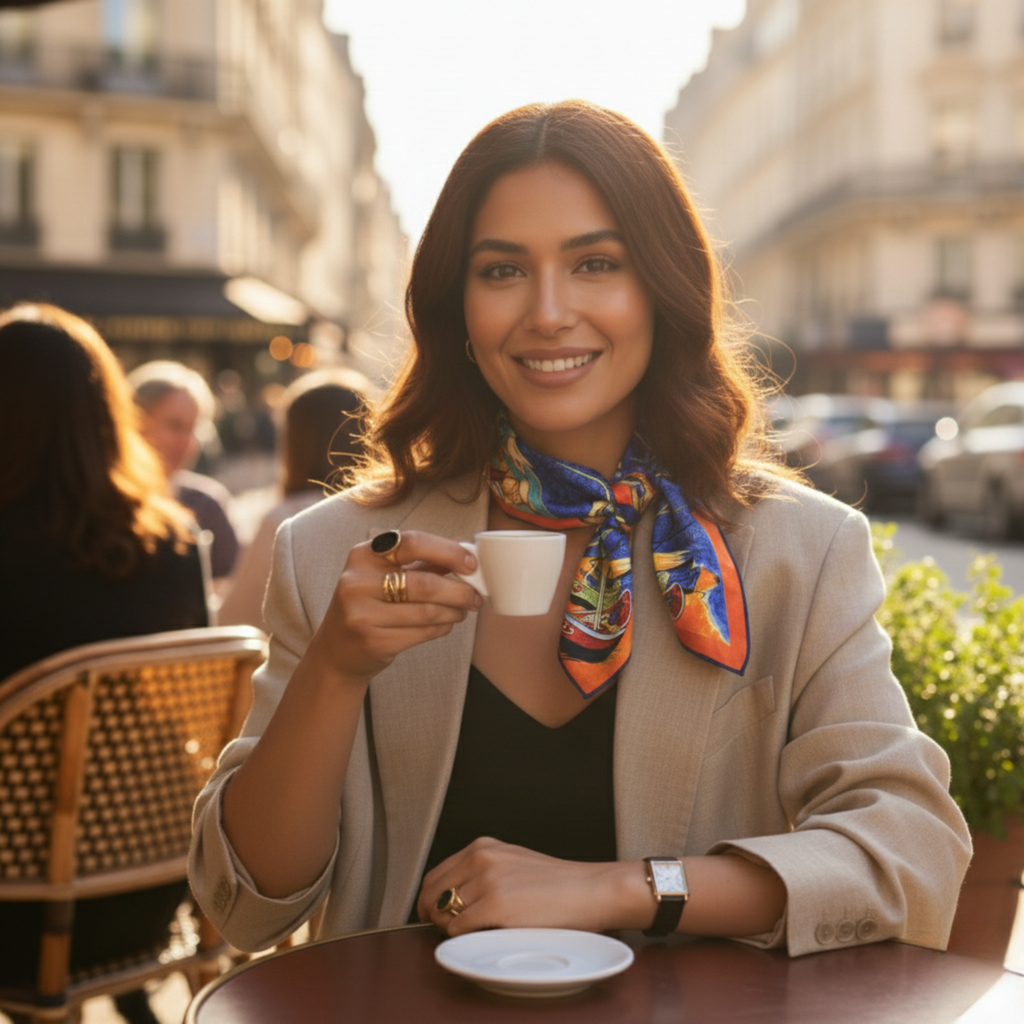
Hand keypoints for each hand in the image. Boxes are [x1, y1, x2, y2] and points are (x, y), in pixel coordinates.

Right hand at [309, 530, 481, 684]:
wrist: (338, 649)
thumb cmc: (370, 604)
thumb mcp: (385, 574)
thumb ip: (422, 561)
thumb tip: (465, 551)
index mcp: (363, 555)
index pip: (413, 543)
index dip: (448, 552)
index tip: (472, 563)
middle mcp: (357, 582)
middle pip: (425, 583)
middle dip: (459, 591)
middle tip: (476, 596)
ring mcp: (362, 614)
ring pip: (427, 611)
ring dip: (454, 611)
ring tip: (463, 610)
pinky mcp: (373, 641)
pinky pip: (422, 632)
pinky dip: (442, 627)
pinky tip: (446, 623)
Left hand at [417, 837, 640, 936]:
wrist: (589, 890)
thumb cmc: (557, 883)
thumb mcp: (513, 862)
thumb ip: (482, 871)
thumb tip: (453, 896)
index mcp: (482, 846)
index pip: (434, 876)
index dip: (429, 901)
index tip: (433, 915)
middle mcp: (480, 858)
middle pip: (431, 894)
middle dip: (432, 916)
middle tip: (444, 931)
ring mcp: (487, 880)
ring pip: (444, 914)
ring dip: (451, 929)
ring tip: (472, 933)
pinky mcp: (495, 904)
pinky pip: (459, 929)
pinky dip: (464, 939)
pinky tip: (483, 937)